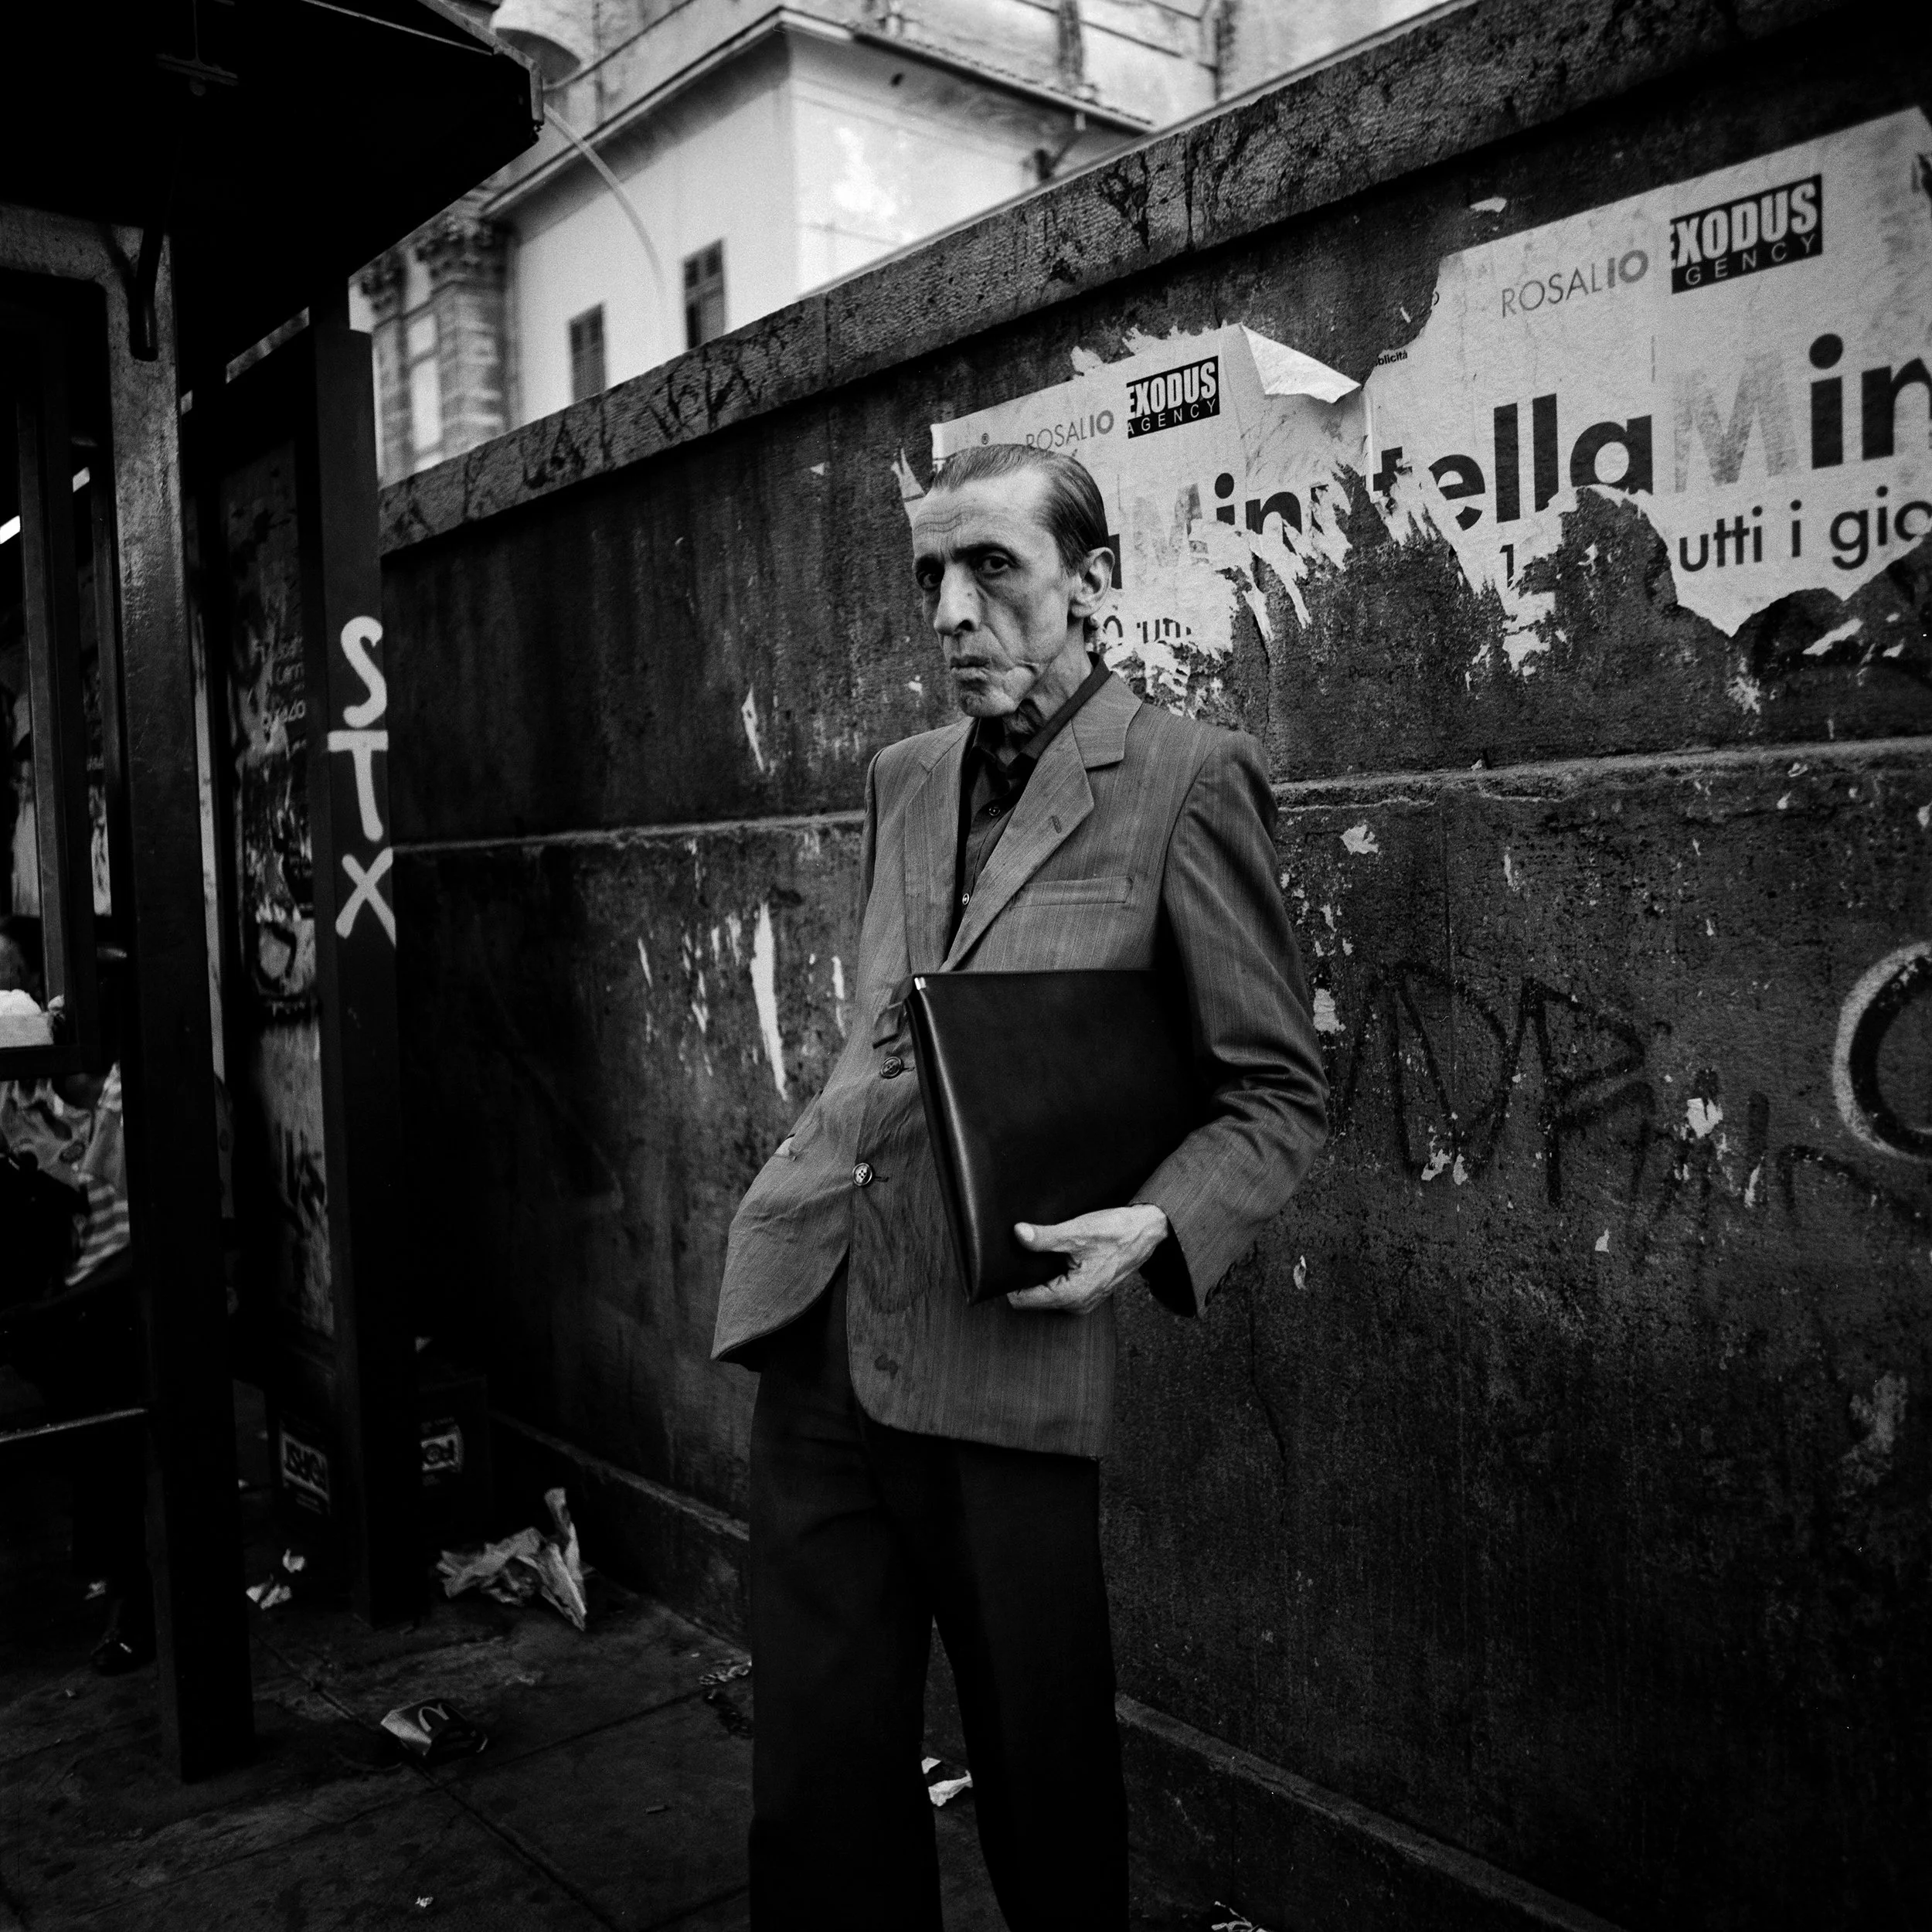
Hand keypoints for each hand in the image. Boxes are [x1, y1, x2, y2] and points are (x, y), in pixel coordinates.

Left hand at [1006, 1204, 1169, 1313]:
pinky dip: (1055, 1272)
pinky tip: (1060, 1254)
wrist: (1146, 1231)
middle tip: (1027, 1250)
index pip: (1023, 1300)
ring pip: (1046, 1291)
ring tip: (1045, 1249)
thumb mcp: (1077, 1232)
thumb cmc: (1117, 1232)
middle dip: (1026, 1275)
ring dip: (1042, 1273)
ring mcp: (1082, 1300)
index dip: (1011, 1280)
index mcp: (1071, 1295)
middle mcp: (1076, 1304)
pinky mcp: (1087, 1291)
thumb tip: (1018, 1234)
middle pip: (1033, 1296)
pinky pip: (1060, 1287)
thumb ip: (1044, 1237)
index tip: (1009, 1260)